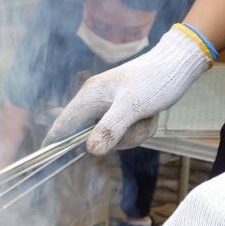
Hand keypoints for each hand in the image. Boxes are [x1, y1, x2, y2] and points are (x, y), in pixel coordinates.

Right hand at [45, 27, 212, 154]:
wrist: (178, 64)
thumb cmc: (155, 79)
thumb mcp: (132, 106)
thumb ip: (110, 128)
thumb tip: (90, 151)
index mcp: (89, 96)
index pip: (62, 125)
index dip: (53, 144)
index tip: (46, 161)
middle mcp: (95, 102)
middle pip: (91, 138)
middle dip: (117, 140)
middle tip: (135, 124)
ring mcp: (108, 108)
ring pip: (112, 138)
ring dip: (132, 135)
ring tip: (146, 116)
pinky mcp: (121, 113)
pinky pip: (125, 134)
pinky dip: (139, 130)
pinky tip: (149, 116)